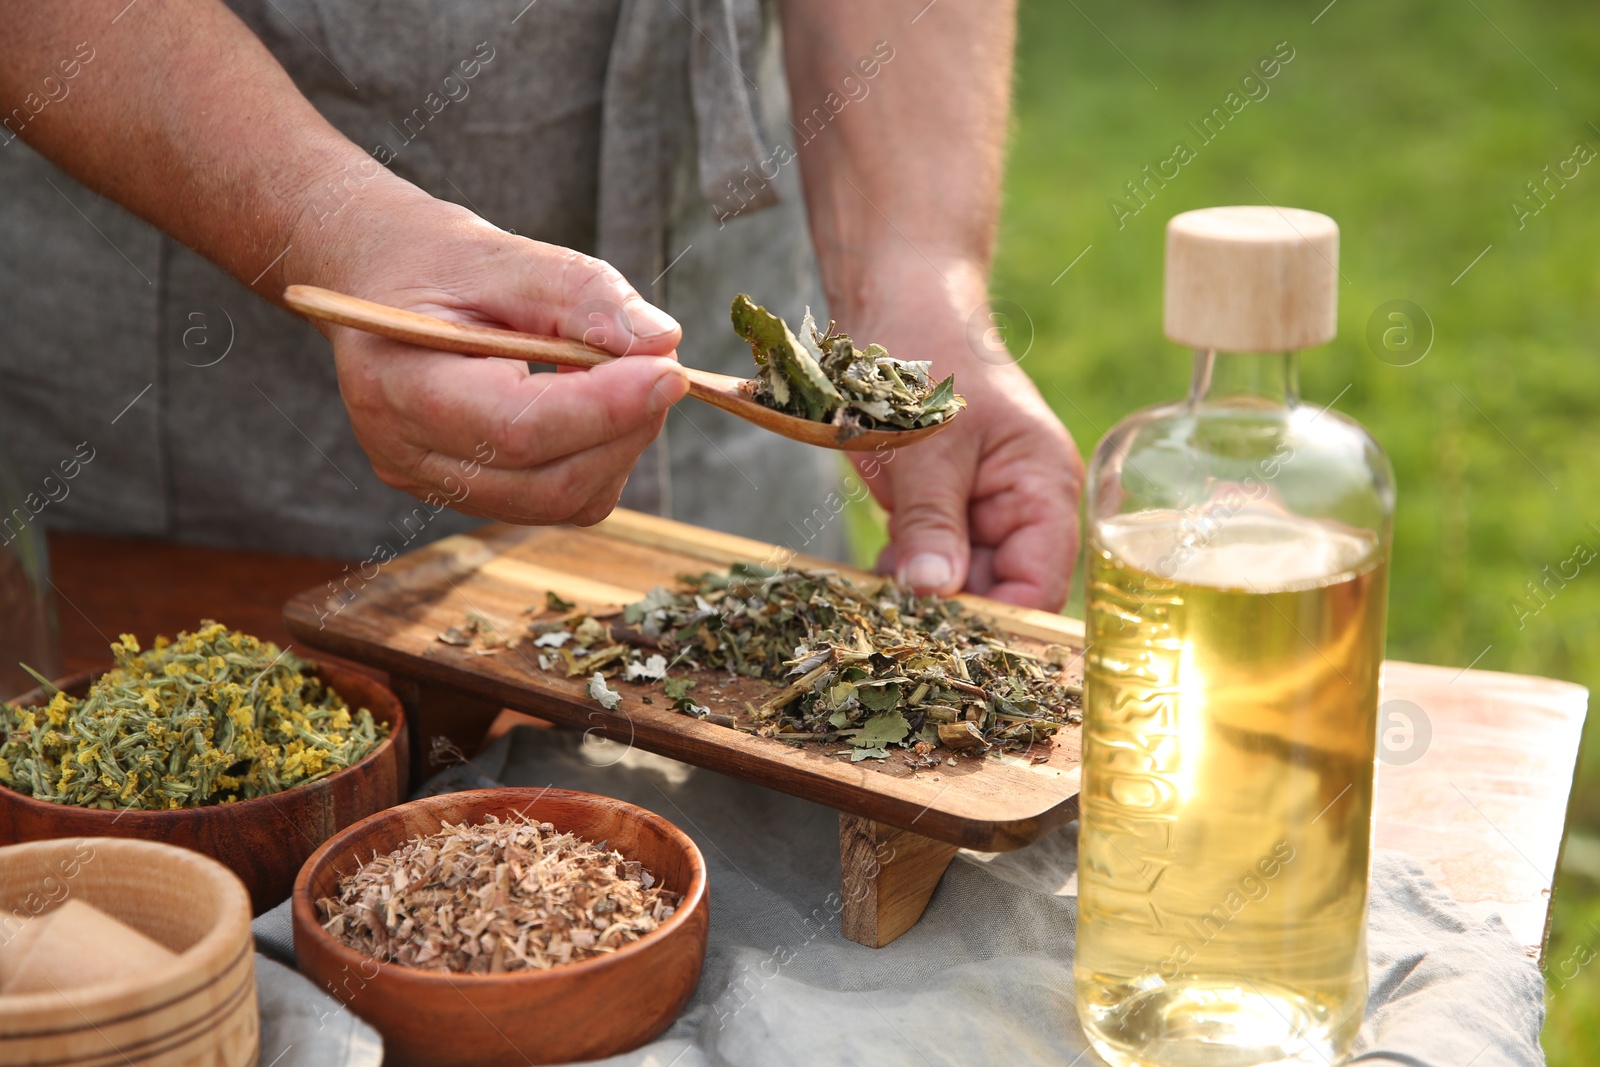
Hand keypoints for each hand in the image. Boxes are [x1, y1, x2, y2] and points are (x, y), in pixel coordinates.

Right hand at [296, 185, 689, 525]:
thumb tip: (660, 341)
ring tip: (622, 376)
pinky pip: (555, 499)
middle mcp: (406, 453)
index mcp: (398, 385)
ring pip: (561, 500)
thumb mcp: (505, 254)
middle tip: (663, 369)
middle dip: (625, 429)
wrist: (383, 281)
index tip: (670, 370)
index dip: (606, 407)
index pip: (519, 428)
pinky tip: (595, 403)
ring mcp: (433, 482)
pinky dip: (597, 458)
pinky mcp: (467, 492)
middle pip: (548, 481)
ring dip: (617, 445)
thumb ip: (582, 293)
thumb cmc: (436, 262)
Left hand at [845, 262, 1084, 610]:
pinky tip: (881, 561)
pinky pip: (935, 559)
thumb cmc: (924, 358)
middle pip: (1000, 590)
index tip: (943, 636)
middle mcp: (1026, 504)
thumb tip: (934, 596)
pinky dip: (908, 569)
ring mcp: (985, 506)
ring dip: (923, 590)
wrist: (895, 301)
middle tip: (897, 617)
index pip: (1040, 584)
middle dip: (951, 608)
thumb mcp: (924, 449)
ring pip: (962, 581)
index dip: (998, 618)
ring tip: (883, 582)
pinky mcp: (948, 506)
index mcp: (1044, 486)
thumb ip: (931, 525)